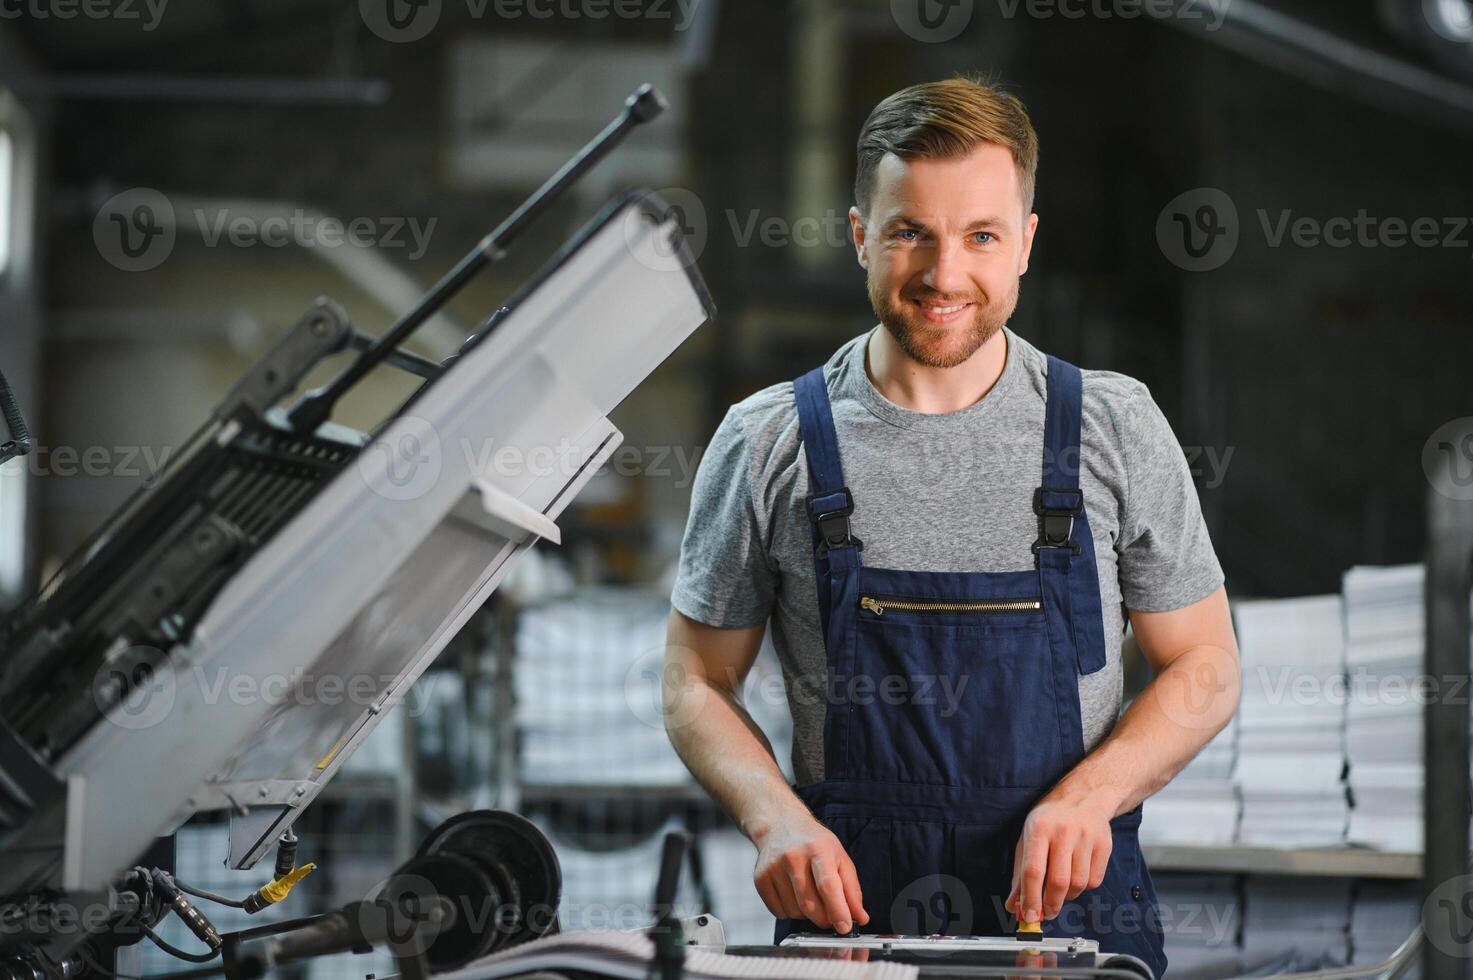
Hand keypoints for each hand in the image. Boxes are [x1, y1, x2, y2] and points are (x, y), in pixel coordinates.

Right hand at [753, 816, 869, 933]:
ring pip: (795, 912)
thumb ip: (852, 889)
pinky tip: (793, 894)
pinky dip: (790, 912)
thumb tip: (860, 918)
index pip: (827, 886)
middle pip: (809, 905)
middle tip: (831, 915)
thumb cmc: (813, 842)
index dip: (838, 911)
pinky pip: (779, 912)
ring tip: (809, 894)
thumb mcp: (839, 857)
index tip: (845, 927)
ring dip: (807, 915)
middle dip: (824, 919)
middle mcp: (793, 857)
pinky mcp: (760, 878)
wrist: (780, 824)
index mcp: (817, 849)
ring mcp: (773, 868)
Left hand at [1004, 797, 1112, 922]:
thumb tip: (1014, 907)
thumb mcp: (1027, 839)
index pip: (1033, 871)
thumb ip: (1020, 874)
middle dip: (1051, 905)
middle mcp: (1063, 832)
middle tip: (1046, 912)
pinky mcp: (1104, 845)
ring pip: (1078, 884)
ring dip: (1068, 896)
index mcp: (1039, 829)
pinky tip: (1076, 875)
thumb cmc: (1050, 820)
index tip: (1029, 917)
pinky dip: (1084, 887)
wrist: (1084, 797)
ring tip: (1061, 888)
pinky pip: (1094, 881)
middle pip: (1058, 882)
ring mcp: (1086, 838)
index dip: (1030, 899)